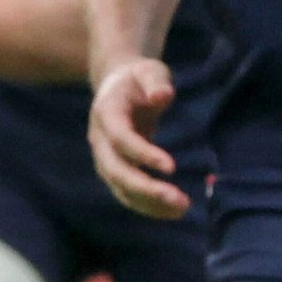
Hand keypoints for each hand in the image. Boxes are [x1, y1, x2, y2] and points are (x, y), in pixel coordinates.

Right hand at [88, 56, 185, 217]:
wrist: (119, 86)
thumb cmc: (139, 78)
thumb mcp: (150, 71)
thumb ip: (156, 81)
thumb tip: (162, 96)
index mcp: (106, 113)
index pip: (120, 138)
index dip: (142, 154)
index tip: (172, 167)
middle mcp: (99, 139)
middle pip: (115, 170)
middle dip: (145, 188)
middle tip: (178, 199)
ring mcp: (104, 157)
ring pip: (119, 187)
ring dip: (148, 203)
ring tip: (181, 209)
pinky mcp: (114, 169)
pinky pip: (126, 193)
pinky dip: (146, 205)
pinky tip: (171, 211)